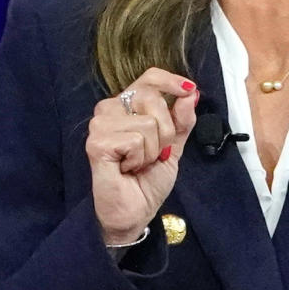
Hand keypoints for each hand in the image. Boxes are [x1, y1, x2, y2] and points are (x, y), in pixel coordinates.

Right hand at [86, 68, 197, 244]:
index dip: (171, 81)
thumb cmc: (147, 180)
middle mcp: (109, 109)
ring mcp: (100, 125)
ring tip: (137, 164)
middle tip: (153, 154)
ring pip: (148, 122)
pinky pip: (136, 140)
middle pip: (152, 98)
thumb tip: (191, 94)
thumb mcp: (174, 146)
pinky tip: (127, 169)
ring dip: (152, 150)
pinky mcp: (97, 143)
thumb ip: (181, 120)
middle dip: (165, 131)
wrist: (136, 212)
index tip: (188, 90)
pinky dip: (140, 159)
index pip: (149, 78)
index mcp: (127, 106)